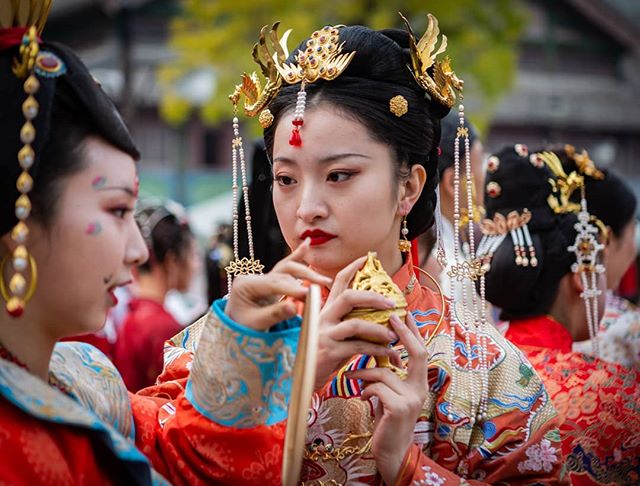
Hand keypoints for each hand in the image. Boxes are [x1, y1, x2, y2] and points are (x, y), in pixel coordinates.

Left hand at [225, 239, 331, 330]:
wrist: (235, 330)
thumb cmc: (242, 328)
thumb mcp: (256, 324)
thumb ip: (274, 314)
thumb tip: (293, 308)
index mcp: (245, 285)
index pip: (273, 283)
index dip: (293, 288)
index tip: (310, 295)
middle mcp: (253, 277)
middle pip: (283, 273)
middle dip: (304, 278)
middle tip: (323, 286)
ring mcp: (262, 277)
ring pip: (287, 269)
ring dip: (306, 273)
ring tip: (324, 280)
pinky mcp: (270, 281)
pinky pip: (285, 267)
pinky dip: (297, 256)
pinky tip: (307, 244)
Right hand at [313, 255, 401, 389]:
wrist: (299, 380)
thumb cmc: (319, 357)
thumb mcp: (332, 336)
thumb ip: (348, 324)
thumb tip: (377, 317)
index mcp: (324, 310)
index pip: (338, 282)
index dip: (352, 268)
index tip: (367, 258)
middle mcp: (323, 318)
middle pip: (348, 297)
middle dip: (372, 297)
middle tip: (391, 302)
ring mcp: (325, 334)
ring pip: (356, 324)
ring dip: (378, 329)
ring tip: (393, 335)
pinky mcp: (329, 352)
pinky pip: (358, 347)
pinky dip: (377, 350)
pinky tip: (389, 353)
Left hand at [346, 313, 428, 484]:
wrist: (390, 451)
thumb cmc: (387, 420)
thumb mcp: (390, 394)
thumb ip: (389, 375)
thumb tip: (378, 350)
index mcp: (420, 384)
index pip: (421, 352)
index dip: (414, 332)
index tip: (404, 314)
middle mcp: (421, 390)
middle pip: (419, 353)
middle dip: (404, 334)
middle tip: (390, 318)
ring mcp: (412, 399)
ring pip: (385, 372)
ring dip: (364, 373)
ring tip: (352, 376)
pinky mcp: (399, 408)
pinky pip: (377, 387)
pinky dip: (365, 389)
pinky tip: (363, 398)